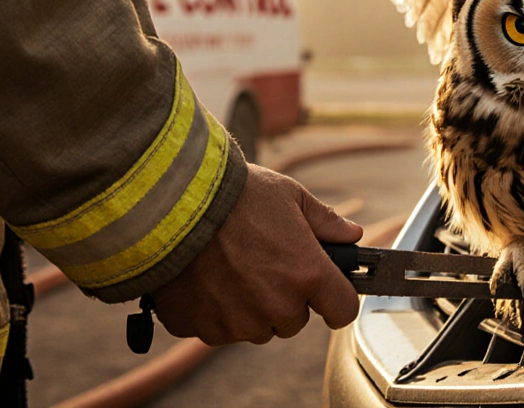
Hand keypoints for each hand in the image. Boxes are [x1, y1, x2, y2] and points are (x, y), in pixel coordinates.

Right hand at [150, 165, 363, 345]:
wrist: (171, 203)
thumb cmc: (236, 194)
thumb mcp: (291, 196)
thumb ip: (325, 222)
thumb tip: (352, 235)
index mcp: (306, 274)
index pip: (342, 310)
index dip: (338, 299)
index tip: (329, 291)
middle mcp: (275, 306)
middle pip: (294, 320)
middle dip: (286, 298)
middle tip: (266, 263)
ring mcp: (236, 322)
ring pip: (256, 327)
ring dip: (251, 307)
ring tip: (232, 267)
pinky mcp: (200, 328)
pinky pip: (217, 328)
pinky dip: (215, 310)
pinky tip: (206, 278)